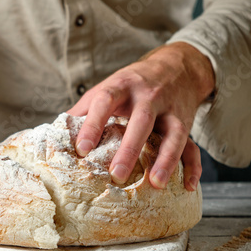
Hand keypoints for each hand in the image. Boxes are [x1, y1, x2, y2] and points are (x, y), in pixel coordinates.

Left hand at [67, 42, 214, 190]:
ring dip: (166, 159)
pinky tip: (187, 186)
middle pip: (141, 121)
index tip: (81, 149)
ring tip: (156, 183)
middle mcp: (149, 96)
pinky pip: (193, 145)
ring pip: (174, 133)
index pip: (105, 101)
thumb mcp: (107, 86)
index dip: (92, 125)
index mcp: (122, 85)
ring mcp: (171, 109)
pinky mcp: (187, 121)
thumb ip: (85, 109)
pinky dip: (193, 166)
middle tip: (115, 175)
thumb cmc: (131, 83)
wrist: (174, 65)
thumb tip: (56, 133)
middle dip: (129, 148)